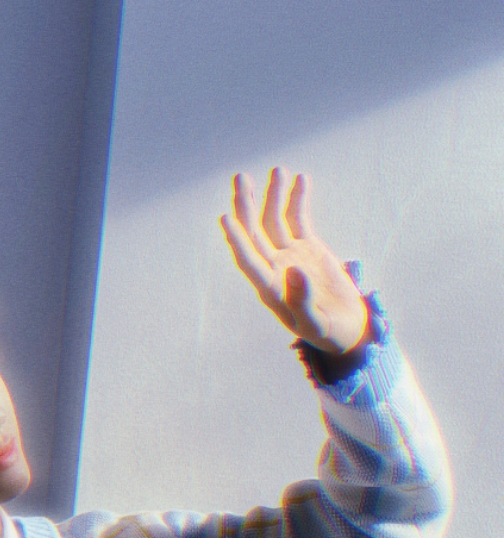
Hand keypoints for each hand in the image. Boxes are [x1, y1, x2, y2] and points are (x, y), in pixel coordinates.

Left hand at [220, 167, 367, 355]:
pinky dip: (297, 201)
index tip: (226, 218)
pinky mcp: (307, 248)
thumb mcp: (314, 323)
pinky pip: (298, 219)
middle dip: (246, 206)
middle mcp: (274, 268)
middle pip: (254, 232)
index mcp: (269, 288)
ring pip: (274, 221)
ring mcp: (289, 256)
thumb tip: (293, 271)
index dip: (236, 240)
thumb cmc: (326, 333)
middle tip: (240, 179)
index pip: (248, 259)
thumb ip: (301, 299)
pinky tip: (300, 180)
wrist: (345, 328)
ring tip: (278, 170)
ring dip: (273, 196)